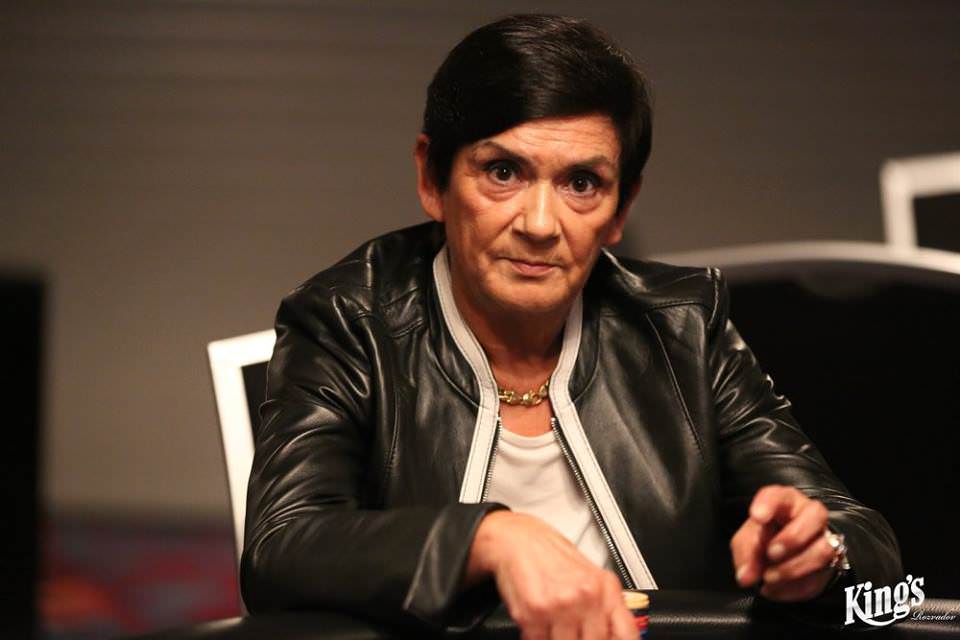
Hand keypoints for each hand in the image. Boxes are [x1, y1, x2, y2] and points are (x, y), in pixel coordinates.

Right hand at [467, 511, 634, 639]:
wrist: (516, 538)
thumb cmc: (550, 553)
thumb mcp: (589, 574)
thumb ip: (605, 606)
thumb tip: (614, 634)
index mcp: (604, 588)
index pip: (626, 634)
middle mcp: (585, 597)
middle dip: (580, 639)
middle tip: (572, 631)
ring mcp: (559, 606)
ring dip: (557, 638)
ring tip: (553, 624)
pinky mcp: (532, 613)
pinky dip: (538, 637)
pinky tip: (538, 621)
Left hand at [730, 485, 838, 601]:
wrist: (783, 557)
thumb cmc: (763, 539)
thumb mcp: (747, 541)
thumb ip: (745, 555)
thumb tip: (746, 577)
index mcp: (784, 501)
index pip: (779, 494)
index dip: (768, 504)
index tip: (757, 517)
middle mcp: (809, 514)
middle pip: (814, 516)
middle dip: (792, 538)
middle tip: (771, 553)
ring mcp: (825, 537)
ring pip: (822, 549)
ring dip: (793, 568)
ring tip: (769, 577)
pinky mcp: (830, 563)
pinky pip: (820, 576)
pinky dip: (795, 586)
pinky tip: (778, 588)